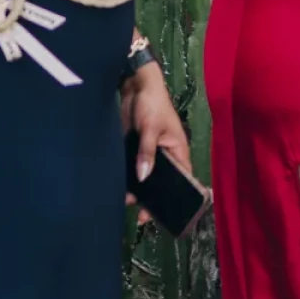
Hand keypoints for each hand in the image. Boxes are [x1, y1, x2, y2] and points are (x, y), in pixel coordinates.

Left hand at [121, 63, 190, 214]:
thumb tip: (143, 177)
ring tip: (124, 201)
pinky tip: (117, 187)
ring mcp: (148, 152)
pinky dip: (127, 177)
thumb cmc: (152, 103)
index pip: (182, 179)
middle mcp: (165, 155)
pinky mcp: (133, 148)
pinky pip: (132, 167)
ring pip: (145, 176)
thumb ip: (146, 152)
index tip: (160, 213)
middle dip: (152, 197)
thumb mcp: (150, 128)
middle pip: (162, 182)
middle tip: (139, 214)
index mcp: (178, 151)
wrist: (133, 85)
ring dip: (137, 188)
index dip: (174, 198)